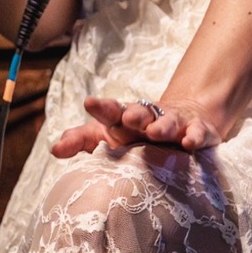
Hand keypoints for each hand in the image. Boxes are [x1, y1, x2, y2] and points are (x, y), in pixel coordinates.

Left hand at [50, 95, 224, 157]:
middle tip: (126, 117)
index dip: (101, 107)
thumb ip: (81, 141)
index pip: (110, 111)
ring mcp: (174, 124)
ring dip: (162, 125)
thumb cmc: (136, 134)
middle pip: (139, 112)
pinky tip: (189, 142)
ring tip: (155, 131)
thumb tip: (54, 149)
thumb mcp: (107, 137)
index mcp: (123, 119)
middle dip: (132, 113)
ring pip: (168, 122)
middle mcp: (148, 119)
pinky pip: (197, 133)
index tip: (89, 103)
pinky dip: (194, 136)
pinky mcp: (197, 132)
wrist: (182, 123)